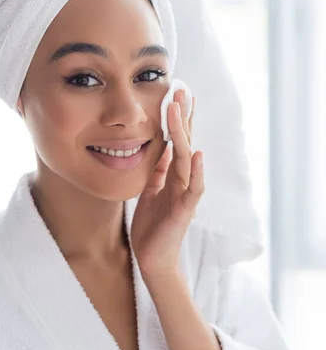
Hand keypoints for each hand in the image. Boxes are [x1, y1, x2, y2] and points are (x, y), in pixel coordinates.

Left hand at [130, 90, 204, 277]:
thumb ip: (158, 171)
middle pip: (184, 144)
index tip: (176, 95)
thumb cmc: (152, 227)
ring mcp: (184, 195)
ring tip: (182, 110)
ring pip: (186, 159)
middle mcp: (182, 181)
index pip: (176, 142)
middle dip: (182, 118)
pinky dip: (196, 172)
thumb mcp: (151, 191)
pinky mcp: (184, 210)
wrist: (152, 259)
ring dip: (184, 134)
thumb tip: (160, 148)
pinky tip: (198, 155)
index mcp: (172, 176)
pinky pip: (193, 189)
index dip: (177, 120)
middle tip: (181, 90)